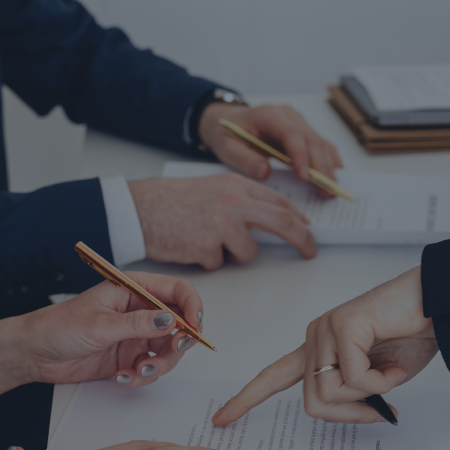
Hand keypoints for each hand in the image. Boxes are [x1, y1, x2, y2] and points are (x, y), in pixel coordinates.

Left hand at [0, 272, 202, 410]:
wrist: (34, 353)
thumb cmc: (58, 326)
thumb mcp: (100, 324)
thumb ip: (138, 324)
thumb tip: (171, 321)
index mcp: (134, 290)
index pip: (178, 291)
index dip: (193, 307)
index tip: (194, 327)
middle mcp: (140, 312)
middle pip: (179, 325)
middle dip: (180, 343)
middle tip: (171, 353)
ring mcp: (135, 336)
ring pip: (168, 351)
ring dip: (160, 365)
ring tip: (139, 372)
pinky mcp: (129, 357)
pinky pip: (150, 368)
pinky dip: (142, 377)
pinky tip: (123, 377)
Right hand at [129, 174, 315, 269]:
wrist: (139, 210)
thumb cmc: (171, 202)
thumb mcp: (212, 189)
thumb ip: (241, 200)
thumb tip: (269, 219)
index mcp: (236, 185)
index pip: (279, 201)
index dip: (298, 218)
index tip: (307, 230)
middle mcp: (234, 201)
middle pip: (282, 222)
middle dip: (302, 239)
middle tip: (310, 251)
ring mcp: (222, 224)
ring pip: (249, 252)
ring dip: (234, 255)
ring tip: (206, 242)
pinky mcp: (208, 246)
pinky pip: (221, 263)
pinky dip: (209, 261)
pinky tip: (191, 246)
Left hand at [197, 102, 342, 193]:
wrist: (230, 122)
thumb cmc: (228, 134)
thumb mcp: (227, 148)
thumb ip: (244, 160)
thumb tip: (265, 172)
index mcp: (269, 115)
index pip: (292, 134)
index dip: (301, 155)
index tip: (305, 177)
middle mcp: (288, 116)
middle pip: (312, 140)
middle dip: (320, 167)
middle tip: (325, 191)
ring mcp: (299, 123)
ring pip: (321, 143)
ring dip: (328, 167)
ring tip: (330, 191)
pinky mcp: (304, 132)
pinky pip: (322, 146)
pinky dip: (329, 162)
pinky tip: (332, 179)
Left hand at [212, 266, 437, 425]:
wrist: (439, 304)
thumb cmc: (413, 334)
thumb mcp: (380, 379)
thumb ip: (356, 395)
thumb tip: (358, 414)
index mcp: (318, 349)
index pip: (273, 377)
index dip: (247, 399)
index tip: (222, 419)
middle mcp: (315, 337)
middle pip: (313, 404)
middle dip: (351, 413)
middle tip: (383, 404)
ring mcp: (325, 329)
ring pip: (330, 393)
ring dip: (369, 395)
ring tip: (391, 372)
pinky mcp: (342, 325)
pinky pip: (353, 377)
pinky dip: (382, 381)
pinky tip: (395, 363)